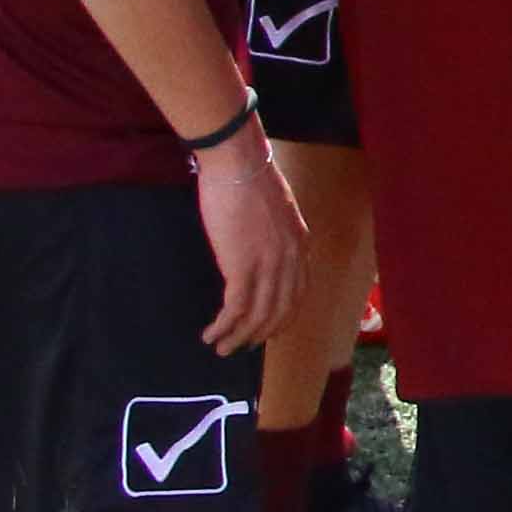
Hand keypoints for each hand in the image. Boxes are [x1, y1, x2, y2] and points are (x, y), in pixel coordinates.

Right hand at [193, 129, 304, 351]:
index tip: (269, 330)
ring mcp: (269, 265)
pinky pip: (236, 309)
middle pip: (281, 310)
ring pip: (258, 316)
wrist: (238, 164)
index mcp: (300, 245)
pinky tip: (211, 334)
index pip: (298, 292)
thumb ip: (275, 233)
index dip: (283, 316)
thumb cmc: (249, 178)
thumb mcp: (275, 210)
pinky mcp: (243, 268)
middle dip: (261, 334)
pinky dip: (224, 326)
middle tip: (243, 346)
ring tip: (222, 348)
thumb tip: (260, 246)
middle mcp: (291, 260)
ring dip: (239, 337)